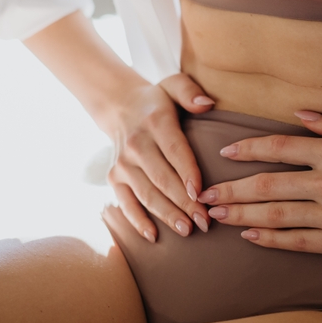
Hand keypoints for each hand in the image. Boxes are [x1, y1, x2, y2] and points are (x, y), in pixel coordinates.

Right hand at [99, 74, 215, 242]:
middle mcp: (136, 144)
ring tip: (188, 230)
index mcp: (155, 122)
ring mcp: (123, 163)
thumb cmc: (158, 101)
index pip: (174, 150)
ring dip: (167, 214)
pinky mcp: (114, 177)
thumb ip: (189, 91)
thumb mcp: (173, 85)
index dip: (187, 172)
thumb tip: (206, 104)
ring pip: (147, 194)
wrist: (119, 107)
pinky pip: (125, 202)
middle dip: (184, 202)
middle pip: (162, 178)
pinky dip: (137, 221)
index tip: (201, 193)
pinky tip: (153, 236)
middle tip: (205, 221)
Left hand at [197, 110, 321, 259]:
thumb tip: (302, 114)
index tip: (225, 153)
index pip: (278, 147)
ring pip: (275, 216)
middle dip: (229, 189)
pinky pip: (298, 242)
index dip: (247, 150)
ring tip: (215, 214)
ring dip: (240, 215)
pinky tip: (250, 236)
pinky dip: (270, 239)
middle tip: (203, 193)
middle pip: (266, 185)